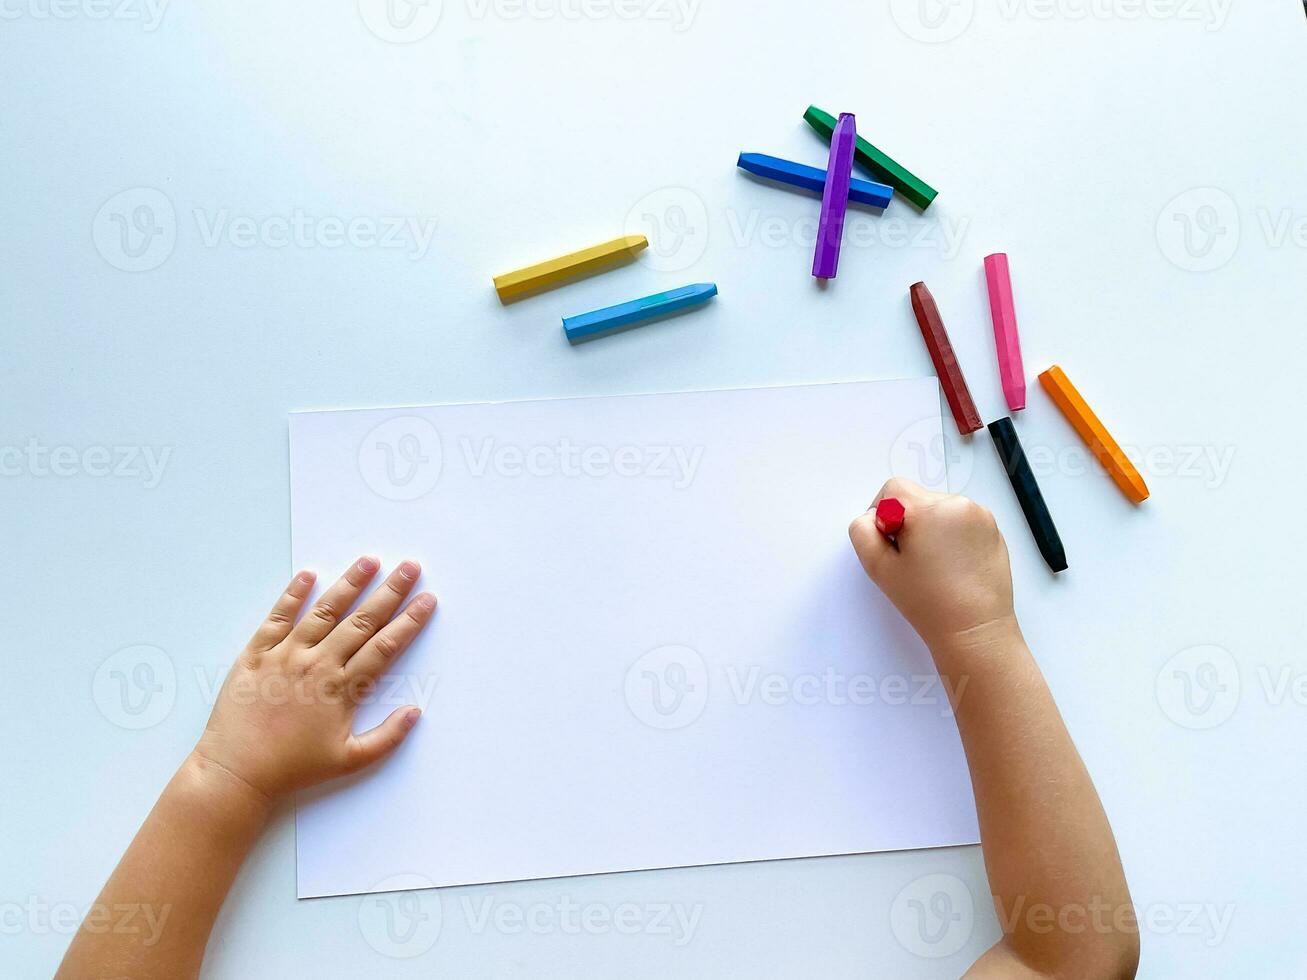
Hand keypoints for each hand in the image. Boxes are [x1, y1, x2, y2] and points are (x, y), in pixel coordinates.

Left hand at [190, 557, 436, 802]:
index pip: (384, 647)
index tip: (426, 600)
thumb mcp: (349, 761)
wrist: (236, 772)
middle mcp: (317, 665)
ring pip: (323, 612)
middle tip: (409, 567)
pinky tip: (307, 575)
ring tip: (369, 561)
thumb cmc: (293, 768)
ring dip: (348, 584)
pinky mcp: (255, 655)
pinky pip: (276, 618)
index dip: (408, 622)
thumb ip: (387, 737)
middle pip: (360, 621)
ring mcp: (284, 656)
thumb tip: (415, 712)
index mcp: (341, 688)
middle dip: (389, 591)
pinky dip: (292, 595)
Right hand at [849, 478, 1017, 654]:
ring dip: (931, 528)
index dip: (883, 515)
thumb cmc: (926, 602)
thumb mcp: (878, 567)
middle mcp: (958, 504)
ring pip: (940, 509)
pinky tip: (953, 565)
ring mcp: (980, 516)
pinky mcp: (993, 530)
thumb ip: (862, 531)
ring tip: (935, 565)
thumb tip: (872, 517)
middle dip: (909, 523)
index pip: (893, 490)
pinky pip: (961, 520)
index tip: (891, 546)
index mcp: (929, 509)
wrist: (974, 629)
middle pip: (918, 499)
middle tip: (912, 561)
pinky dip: (952, 535)